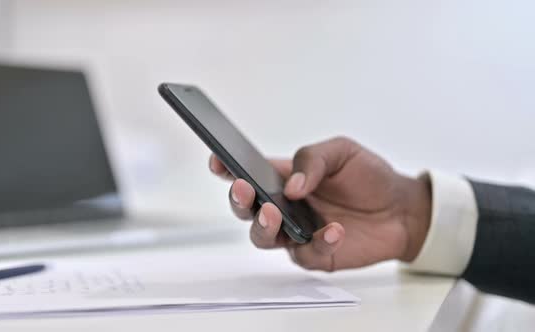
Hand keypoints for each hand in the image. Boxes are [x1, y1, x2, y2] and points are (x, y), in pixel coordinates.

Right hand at [209, 137, 431, 271]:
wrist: (402, 208)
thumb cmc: (368, 176)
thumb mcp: (341, 152)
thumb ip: (312, 160)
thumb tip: (291, 186)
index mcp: (283, 178)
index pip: (247, 173)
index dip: (227, 168)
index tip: (217, 160)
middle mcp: (284, 207)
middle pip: (245, 209)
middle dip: (239, 199)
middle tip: (246, 189)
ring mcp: (296, 232)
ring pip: (262, 237)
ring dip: (263, 226)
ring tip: (275, 212)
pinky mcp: (315, 254)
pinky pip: (304, 254)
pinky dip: (317, 242)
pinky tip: (333, 230)